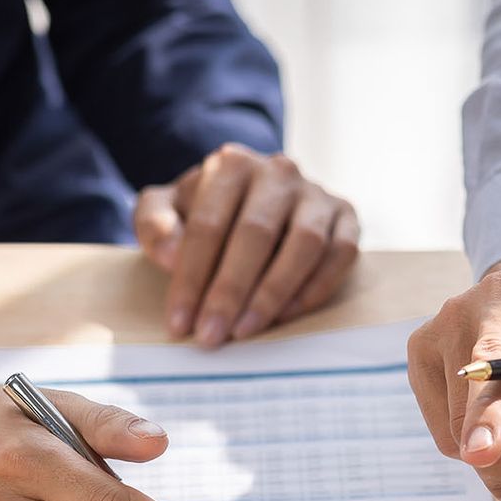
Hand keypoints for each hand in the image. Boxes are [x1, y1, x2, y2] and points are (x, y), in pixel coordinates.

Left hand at [135, 143, 359, 346]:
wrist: (257, 200)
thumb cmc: (208, 212)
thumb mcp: (166, 209)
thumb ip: (154, 224)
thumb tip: (171, 257)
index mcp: (232, 164)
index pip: (208, 225)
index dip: (191, 278)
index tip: (180, 323)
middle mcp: (279, 172)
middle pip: (255, 234)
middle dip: (229, 292)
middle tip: (211, 336)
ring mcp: (317, 194)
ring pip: (303, 244)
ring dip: (273, 293)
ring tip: (246, 331)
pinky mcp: (346, 217)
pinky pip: (340, 254)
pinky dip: (315, 288)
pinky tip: (286, 316)